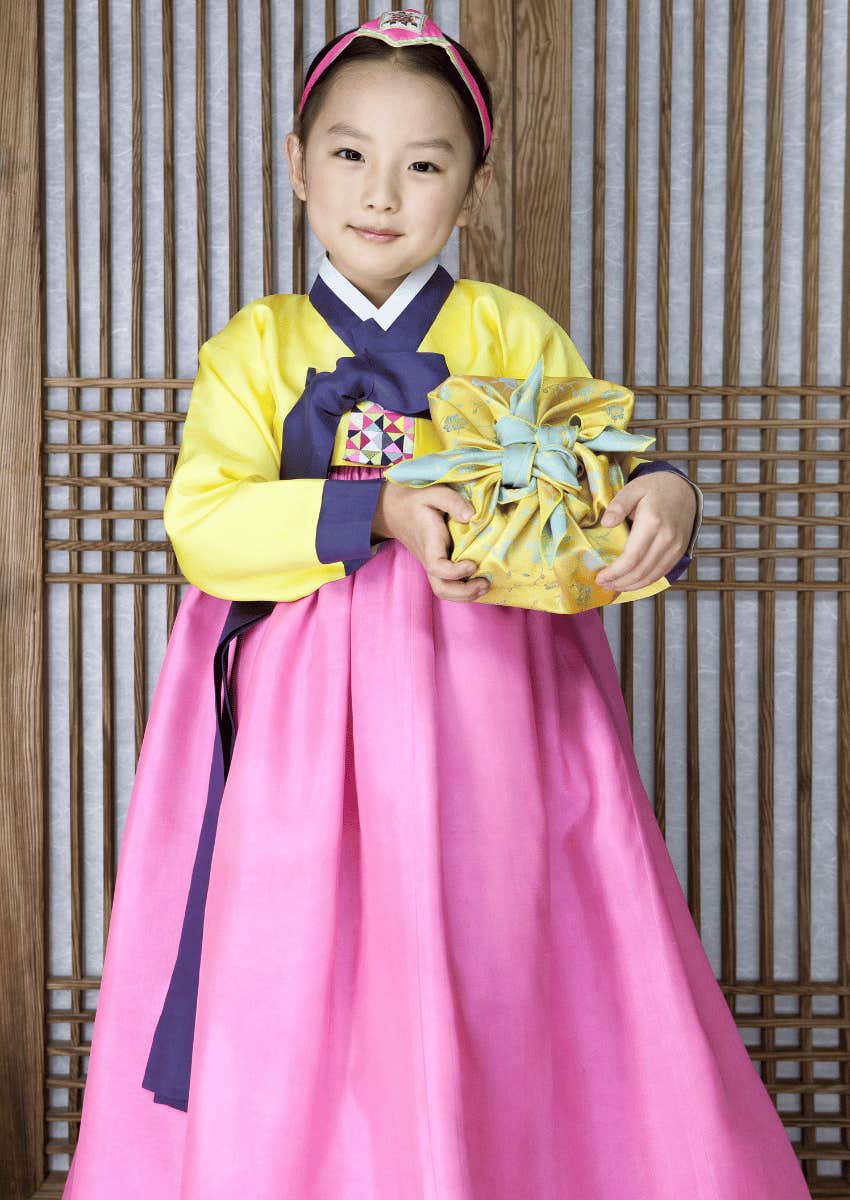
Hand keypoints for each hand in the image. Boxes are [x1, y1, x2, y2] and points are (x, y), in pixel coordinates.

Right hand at [372, 480, 489, 601]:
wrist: (394, 510)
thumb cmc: (415, 500)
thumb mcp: (432, 492)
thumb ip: (452, 501)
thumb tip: (472, 516)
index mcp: (429, 542)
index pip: (438, 567)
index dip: (455, 571)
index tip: (473, 563)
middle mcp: (429, 558)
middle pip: (441, 589)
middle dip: (464, 592)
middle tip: (485, 583)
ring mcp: (432, 565)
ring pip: (444, 591)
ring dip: (465, 595)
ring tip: (485, 585)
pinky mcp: (437, 566)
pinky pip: (448, 585)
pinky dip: (464, 590)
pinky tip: (479, 581)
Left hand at [594, 472, 695, 591]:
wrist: (683, 490)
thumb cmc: (654, 489)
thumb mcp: (633, 489)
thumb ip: (618, 505)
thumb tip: (606, 523)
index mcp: (653, 523)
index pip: (632, 558)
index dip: (615, 572)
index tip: (600, 577)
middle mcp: (667, 538)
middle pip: (641, 571)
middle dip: (620, 582)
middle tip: (603, 584)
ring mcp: (676, 547)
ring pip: (652, 576)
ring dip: (631, 586)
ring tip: (614, 586)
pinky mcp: (679, 552)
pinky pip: (661, 573)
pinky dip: (644, 582)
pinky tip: (630, 582)